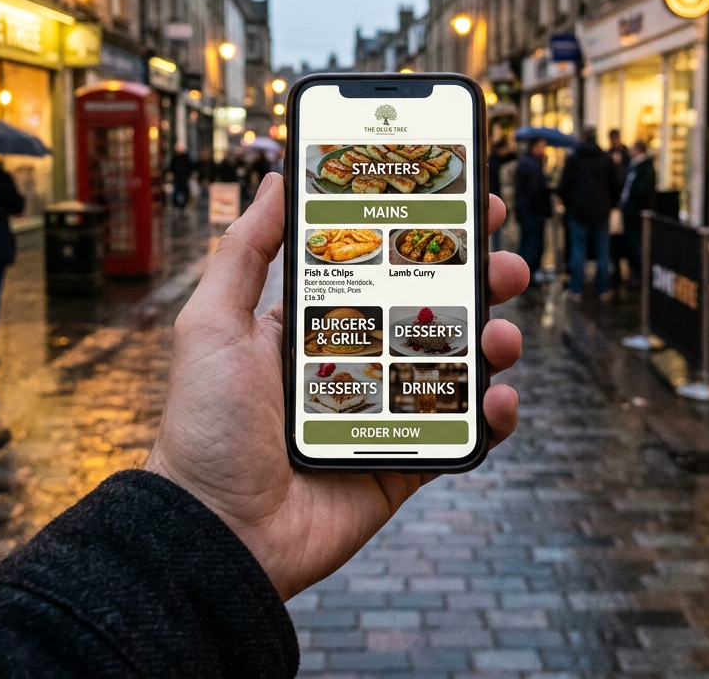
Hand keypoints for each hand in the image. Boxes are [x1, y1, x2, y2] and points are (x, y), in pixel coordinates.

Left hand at [146, 173, 526, 599]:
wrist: (216, 532)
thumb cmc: (204, 427)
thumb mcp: (212, 323)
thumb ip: (246, 251)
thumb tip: (276, 176)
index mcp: (319, 324)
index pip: (385, 267)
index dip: (427, 236)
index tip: (467, 204)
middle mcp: (359, 362)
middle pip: (436, 310)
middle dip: (480, 281)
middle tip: (504, 265)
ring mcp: (387, 413)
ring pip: (460, 366)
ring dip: (496, 341)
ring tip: (502, 333)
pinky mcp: (407, 462)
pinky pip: (464, 434)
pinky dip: (494, 414)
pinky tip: (497, 397)